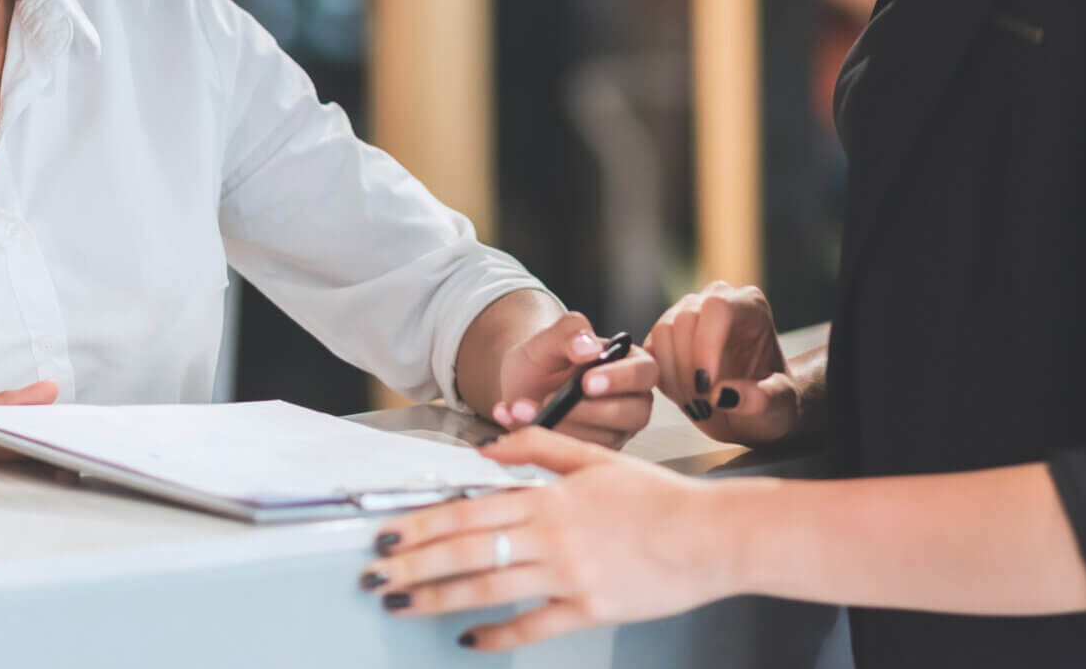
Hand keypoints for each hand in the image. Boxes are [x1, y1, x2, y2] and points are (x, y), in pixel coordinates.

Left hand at [365, 426, 734, 647]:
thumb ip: (538, 447)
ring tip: (401, 603)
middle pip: (468, 550)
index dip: (424, 522)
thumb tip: (487, 449)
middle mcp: (552, 536)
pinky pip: (532, 626)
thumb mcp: (595, 459)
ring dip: (438, 597)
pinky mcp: (588, 609)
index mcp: (549, 497)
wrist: (709, 536)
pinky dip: (497, 635)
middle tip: (375, 574)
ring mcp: (568, 575)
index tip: (389, 532)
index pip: (471, 510)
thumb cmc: (656, 498)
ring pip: (488, 588)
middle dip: (415, 563)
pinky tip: (467, 638)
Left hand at [491, 311, 658, 449]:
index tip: (587, 381)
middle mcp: (631, 400)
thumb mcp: (548, 338)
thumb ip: (568, 332)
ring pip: (605, 438)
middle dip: (594, 411)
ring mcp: (615, 430)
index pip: (645, 372)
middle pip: (635, 412)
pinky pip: (579, 453)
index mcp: (630, 363)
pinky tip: (519, 419)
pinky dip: (545, 438)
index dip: (621, 379)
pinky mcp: (594, 451)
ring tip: (525, 408)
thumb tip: (589, 346)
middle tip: (557, 402)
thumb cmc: (545, 359)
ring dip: (561, 425)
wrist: (522, 384)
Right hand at [646, 282, 799, 445]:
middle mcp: (716, 301)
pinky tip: (683, 397)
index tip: (708, 389)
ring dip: (674, 375)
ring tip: (697, 404)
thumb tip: (723, 394)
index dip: (705, 345)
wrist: (755, 412)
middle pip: (684, 318)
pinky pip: (649, 349)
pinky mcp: (666, 335)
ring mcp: (688, 314)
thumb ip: (761, 399)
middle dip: (689, 368)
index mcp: (749, 306)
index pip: (717, 307)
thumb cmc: (773, 404)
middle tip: (705, 405)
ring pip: (662, 331)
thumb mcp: (780, 408)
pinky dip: (661, 377)